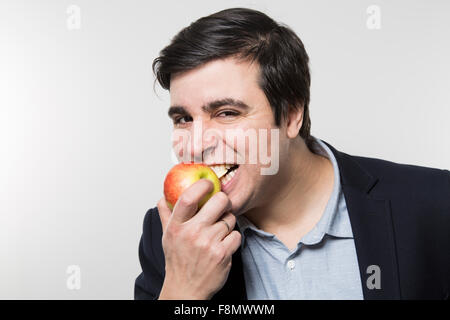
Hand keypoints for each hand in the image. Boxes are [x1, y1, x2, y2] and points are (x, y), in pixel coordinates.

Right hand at [157, 179, 241, 299]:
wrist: (186, 289)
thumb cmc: (178, 261)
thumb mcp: (167, 237)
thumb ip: (166, 216)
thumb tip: (162, 198)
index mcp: (177, 226)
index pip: (188, 197)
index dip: (201, 185)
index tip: (208, 183)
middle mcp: (192, 233)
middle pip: (218, 201)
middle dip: (224, 200)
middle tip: (222, 204)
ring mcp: (208, 243)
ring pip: (230, 218)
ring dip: (228, 223)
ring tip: (219, 232)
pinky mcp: (222, 253)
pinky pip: (236, 234)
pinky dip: (233, 238)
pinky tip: (224, 244)